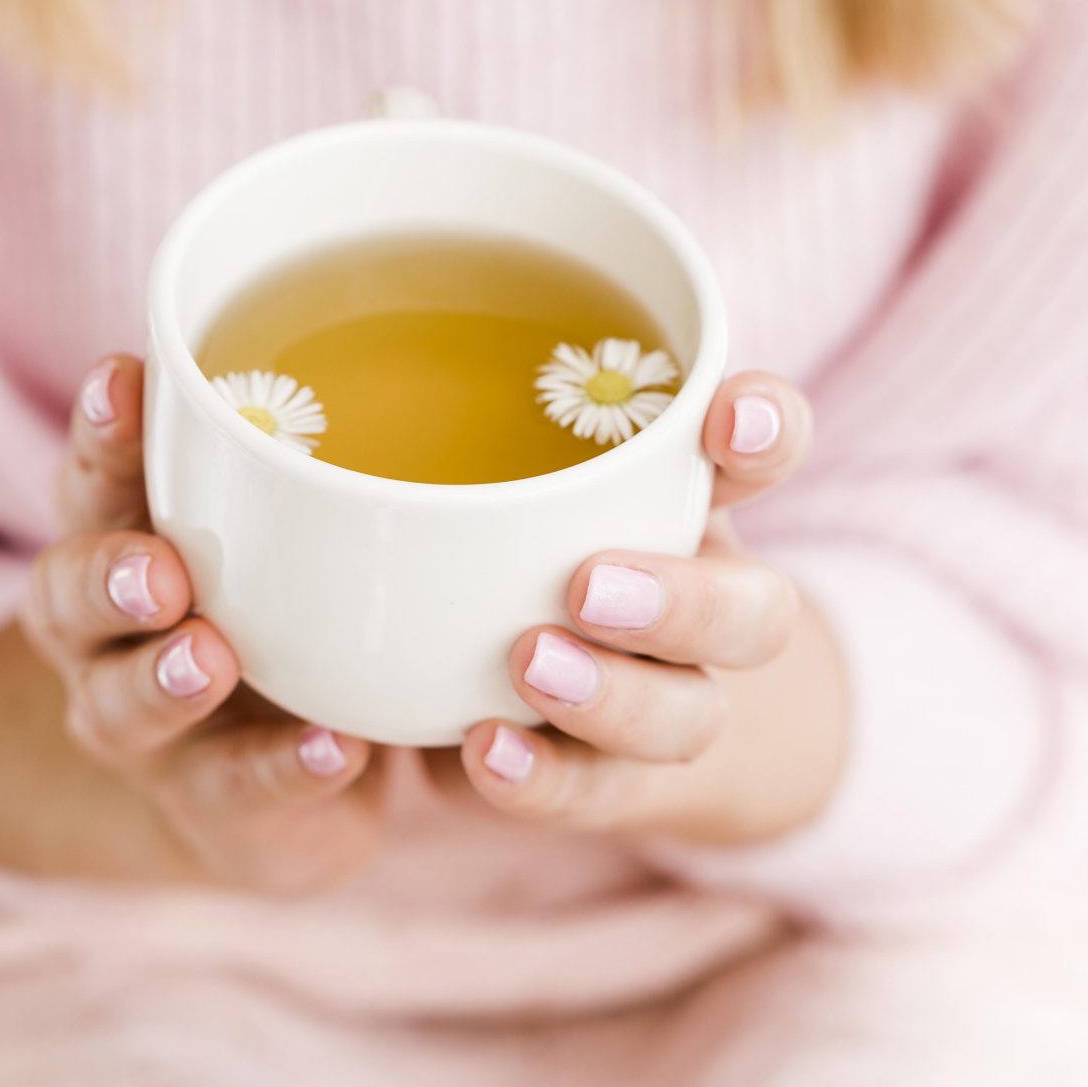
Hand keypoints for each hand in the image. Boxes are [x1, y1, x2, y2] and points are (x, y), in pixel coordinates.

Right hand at [0, 353, 383, 892]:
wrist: (253, 785)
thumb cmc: (266, 606)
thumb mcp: (265, 527)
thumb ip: (297, 456)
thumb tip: (423, 332)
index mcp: (118, 536)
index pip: (94, 474)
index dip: (102, 429)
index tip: (124, 376)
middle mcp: (102, 632)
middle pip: (67, 593)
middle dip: (103, 573)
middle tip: (158, 566)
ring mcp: (141, 725)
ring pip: (120, 706)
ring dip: (163, 679)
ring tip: (211, 656)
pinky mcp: (207, 802)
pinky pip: (234, 787)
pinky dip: (281, 768)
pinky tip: (333, 747)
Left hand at [442, 372, 847, 848]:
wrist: (562, 679)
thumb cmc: (514, 517)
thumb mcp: (500, 447)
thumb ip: (444, 378)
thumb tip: (320, 293)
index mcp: (689, 494)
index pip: (766, 443)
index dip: (765, 425)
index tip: (724, 407)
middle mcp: (703, 601)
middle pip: (753, 612)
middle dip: (684, 600)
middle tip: (585, 583)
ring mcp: (666, 700)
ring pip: (688, 716)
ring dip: (616, 698)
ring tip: (528, 666)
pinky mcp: (607, 782)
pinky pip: (597, 794)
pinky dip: (544, 779)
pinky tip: (482, 750)